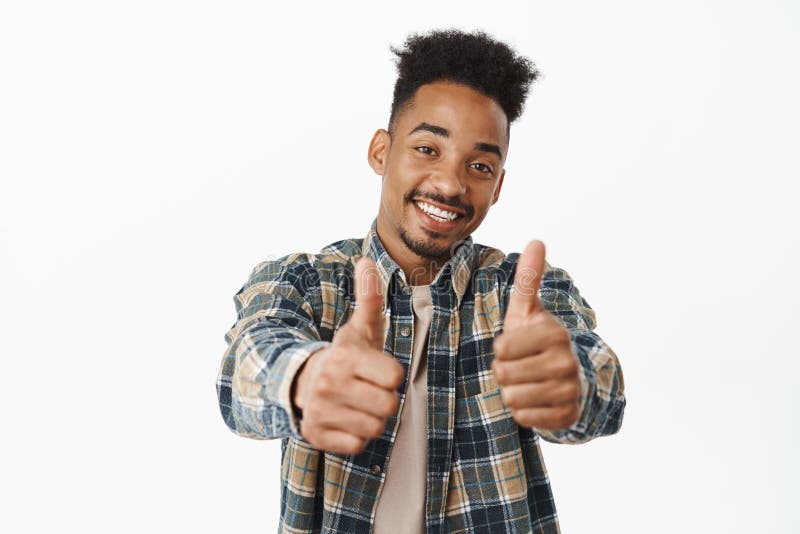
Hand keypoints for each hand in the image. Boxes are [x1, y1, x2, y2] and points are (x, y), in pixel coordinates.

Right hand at [292, 257, 403, 454]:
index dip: (391, 374)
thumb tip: (366, 260)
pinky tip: (346, 419)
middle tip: (368, 389)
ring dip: (371, 418)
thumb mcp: (359, 328)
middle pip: (389, 406)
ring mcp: (321, 411)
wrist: (300, 383)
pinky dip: (356, 436)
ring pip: (375, 428)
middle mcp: (330, 383)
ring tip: (357, 403)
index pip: (395, 377)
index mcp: (345, 356)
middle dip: (384, 399)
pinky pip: (358, 445)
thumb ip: (369, 298)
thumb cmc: (343, 356)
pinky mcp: (316, 435)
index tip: (376, 368)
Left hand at [491, 241, 581, 430]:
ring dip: (512, 392)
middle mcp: (566, 362)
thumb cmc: (537, 340)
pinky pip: (524, 418)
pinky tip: (536, 400)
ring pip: (512, 398)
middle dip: (505, 372)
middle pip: (504, 374)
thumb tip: (536, 241)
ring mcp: (569, 391)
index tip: (515, 346)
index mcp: (554, 334)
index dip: (502, 349)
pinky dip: (523, 411)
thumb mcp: (528, 311)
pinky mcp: (567, 416)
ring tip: (528, 382)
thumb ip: (528, 279)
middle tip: (521, 366)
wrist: (570, 380)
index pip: (502, 349)